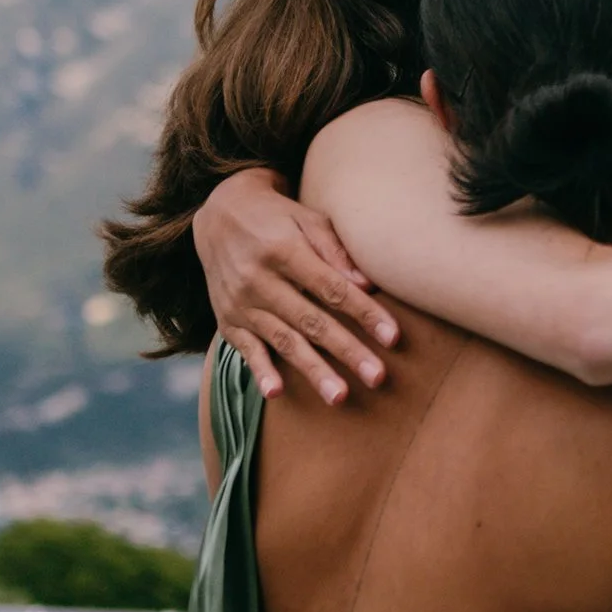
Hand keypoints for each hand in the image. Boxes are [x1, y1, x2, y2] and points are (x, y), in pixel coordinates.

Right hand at [192, 170, 397, 403]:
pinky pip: (246, 350)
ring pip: (284, 341)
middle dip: (347, 351)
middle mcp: (259, 279)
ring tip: (340, 397)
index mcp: (284, 250)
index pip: (332, 288)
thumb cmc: (277, 218)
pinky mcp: (227, 321)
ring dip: (313, 371)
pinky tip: (276, 393)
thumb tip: (368, 285)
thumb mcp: (307, 220)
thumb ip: (336, 250)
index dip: (364, 313)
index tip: (392, 336)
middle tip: (377, 377)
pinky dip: (260, 371)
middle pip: (311, 321)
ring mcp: (240, 303)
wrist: (219, 215)